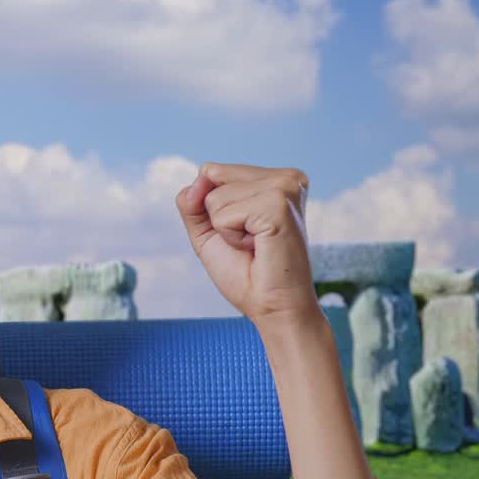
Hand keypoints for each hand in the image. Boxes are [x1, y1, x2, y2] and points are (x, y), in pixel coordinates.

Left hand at [175, 162, 319, 331]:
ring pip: (214, 196)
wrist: (273, 307)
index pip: (211, 171)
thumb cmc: (246, 273)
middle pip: (211, 176)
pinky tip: (258, 246)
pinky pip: (223, 214)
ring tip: (255, 244)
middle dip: (217, 216)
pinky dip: (230, 236)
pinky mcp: (278, 204)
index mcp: (275, 178)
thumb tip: (199, 177)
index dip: (212, 209)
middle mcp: (286, 177)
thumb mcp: (208, 231)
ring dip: (225, 229)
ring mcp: (285, 188)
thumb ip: (193, 201)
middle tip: (249, 241)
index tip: (243, 232)